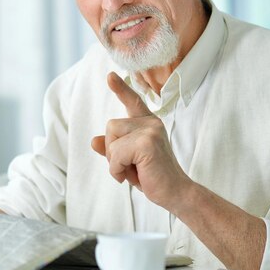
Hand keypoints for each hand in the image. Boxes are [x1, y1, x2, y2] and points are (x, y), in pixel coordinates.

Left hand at [91, 72, 190, 207]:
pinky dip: (117, 169)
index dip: (120, 89)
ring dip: (115, 161)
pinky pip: (116, 154)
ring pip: (111, 140)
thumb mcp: (127, 161)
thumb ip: (112, 148)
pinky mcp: (146, 143)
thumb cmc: (152, 176)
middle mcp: (150, 122)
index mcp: (147, 123)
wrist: (175, 193)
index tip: (110, 76)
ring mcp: (150, 131)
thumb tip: (94, 140)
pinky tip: (134, 176)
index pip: (132, 101)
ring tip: (133, 170)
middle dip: (112, 150)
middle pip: (110, 127)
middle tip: (130, 165)